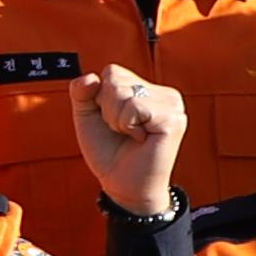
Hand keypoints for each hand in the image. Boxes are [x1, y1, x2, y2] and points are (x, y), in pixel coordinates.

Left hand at [67, 61, 186, 217]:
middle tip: (123, 131)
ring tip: (131, 135)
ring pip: (123, 93)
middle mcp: (164, 94)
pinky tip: (141, 139)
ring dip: (117, 120)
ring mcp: (172, 105)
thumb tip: (91, 77)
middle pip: (115, 79)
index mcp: (146, 89)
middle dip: (107, 110)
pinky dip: (127, 126)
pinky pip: (134, 108)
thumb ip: (81, 91)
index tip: (113, 121)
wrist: (121, 184)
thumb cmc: (108, 151)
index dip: (100, 99)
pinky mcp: (173, 119)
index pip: (111, 72)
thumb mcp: (86, 116)